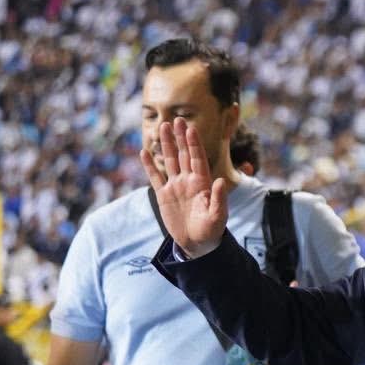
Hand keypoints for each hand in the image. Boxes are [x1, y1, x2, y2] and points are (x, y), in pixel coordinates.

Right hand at [139, 117, 227, 257]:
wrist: (197, 244)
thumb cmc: (211, 231)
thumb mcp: (218, 216)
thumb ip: (219, 199)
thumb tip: (221, 182)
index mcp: (202, 183)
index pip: (198, 159)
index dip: (194, 144)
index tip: (190, 128)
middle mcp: (188, 181)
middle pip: (183, 155)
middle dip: (180, 138)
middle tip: (176, 120)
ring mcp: (175, 186)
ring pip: (169, 161)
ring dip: (166, 145)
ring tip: (162, 128)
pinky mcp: (164, 195)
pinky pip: (155, 177)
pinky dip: (149, 165)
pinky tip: (144, 152)